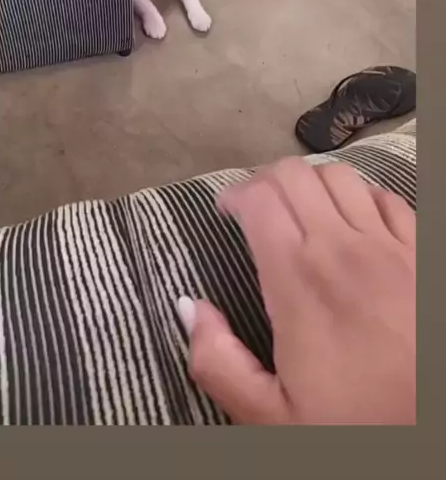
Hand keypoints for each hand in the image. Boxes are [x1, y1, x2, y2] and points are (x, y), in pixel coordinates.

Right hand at [178, 158, 415, 424]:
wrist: (438, 435)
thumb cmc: (356, 425)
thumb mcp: (271, 418)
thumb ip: (218, 361)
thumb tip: (189, 306)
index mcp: (297, 280)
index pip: (258, 198)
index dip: (234, 195)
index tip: (225, 213)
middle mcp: (342, 247)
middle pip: (295, 174)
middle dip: (266, 181)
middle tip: (256, 208)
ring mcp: (389, 244)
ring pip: (341, 176)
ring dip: (312, 184)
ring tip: (303, 210)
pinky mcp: (423, 252)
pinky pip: (387, 197)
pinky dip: (362, 198)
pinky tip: (354, 223)